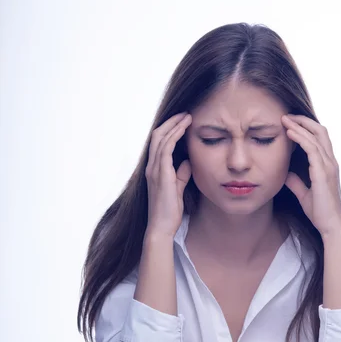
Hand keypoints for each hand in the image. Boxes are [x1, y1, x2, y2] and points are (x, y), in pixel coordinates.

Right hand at [144, 112, 191, 236]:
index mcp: (154, 170)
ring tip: (187, 117)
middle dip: (171, 122)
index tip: (183, 121)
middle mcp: (151, 167)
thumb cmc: (169, 212)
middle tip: (186, 114)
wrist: (161, 228)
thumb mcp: (177, 189)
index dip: (170, 130)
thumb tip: (187, 161)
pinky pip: (165, 150)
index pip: (159, 143)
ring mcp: (154, 170)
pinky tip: (183, 130)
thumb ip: (181, 175)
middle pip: (157, 136)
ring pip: (161, 139)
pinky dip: (174, 137)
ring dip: (174, 126)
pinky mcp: (161, 175)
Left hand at [281, 114, 340, 236]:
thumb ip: (296, 183)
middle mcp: (331, 162)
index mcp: (328, 165)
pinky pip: (312, 149)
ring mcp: (329, 166)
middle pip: (320, 131)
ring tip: (284, 119)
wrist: (331, 226)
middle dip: (303, 120)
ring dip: (299, 126)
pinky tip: (289, 132)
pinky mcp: (323, 172)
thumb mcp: (304, 194)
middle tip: (286, 115)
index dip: (306, 128)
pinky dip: (300, 138)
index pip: (320, 138)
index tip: (290, 123)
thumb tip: (285, 174)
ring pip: (315, 137)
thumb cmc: (320, 213)